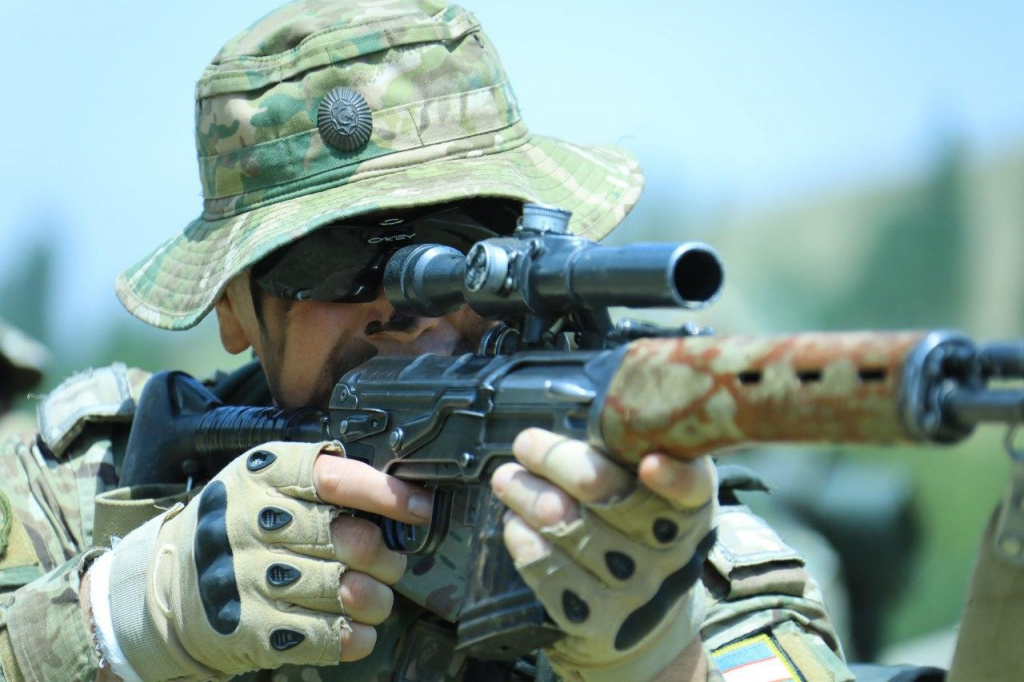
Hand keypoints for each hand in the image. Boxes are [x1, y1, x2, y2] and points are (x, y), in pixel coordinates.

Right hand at [100, 441, 429, 679]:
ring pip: (347, 589)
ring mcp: (249, 579)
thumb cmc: (236, 527)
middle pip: (351, 539)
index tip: (421, 508)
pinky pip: (326, 635)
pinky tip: (357, 630)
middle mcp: (253, 523)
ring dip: (376, 599)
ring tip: (376, 597)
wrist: (167, 587)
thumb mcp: (264, 484)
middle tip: (391, 563)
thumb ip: (321, 481)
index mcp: (262, 476)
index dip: (388, 494)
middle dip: (387, 556)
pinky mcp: (251, 628)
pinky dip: (354, 636)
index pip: (336, 477)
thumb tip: (398, 498)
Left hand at [490, 428, 716, 680]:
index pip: (691, 488)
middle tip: (526, 442)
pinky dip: (525, 541)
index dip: (673, 478)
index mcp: (689, 507)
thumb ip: (636, 455)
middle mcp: (669, 550)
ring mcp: (634, 589)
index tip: (649, 463)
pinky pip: (550, 573)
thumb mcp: (661, 492)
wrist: (649, 619)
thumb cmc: (647, 532)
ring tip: (506, 477)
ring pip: (570, 531)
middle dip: (559, 462)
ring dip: (529, 497)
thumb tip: (580, 410)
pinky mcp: (597, 617)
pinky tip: (514, 520)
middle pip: (608, 497)